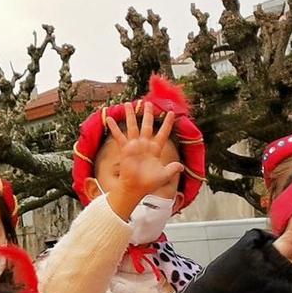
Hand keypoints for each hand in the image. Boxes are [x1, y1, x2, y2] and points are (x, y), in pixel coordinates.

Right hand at [102, 104, 184, 220]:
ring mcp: (134, 145)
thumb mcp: (164, 175)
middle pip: (147, 125)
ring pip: (133, 126)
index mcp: (156, 149)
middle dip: (148, 114)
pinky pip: (119, 136)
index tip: (171, 112)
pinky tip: (110, 119)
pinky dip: (114, 128)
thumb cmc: (149, 183)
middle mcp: (145, 144)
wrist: (136, 188)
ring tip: (128, 104)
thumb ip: (172, 168)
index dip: (167, 123)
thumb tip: (181, 166)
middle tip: (148, 103)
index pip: (163, 133)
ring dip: (131, 115)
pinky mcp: (125, 149)